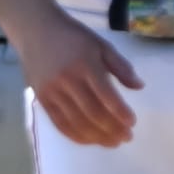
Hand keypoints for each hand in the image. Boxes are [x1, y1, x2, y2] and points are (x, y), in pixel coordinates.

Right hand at [12, 4, 143, 147]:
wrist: (35, 30)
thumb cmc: (72, 36)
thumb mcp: (100, 44)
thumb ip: (120, 65)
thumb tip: (139, 87)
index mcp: (85, 64)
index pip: (106, 95)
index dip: (121, 112)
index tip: (133, 122)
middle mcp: (67, 79)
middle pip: (92, 113)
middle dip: (112, 129)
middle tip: (127, 137)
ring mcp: (52, 91)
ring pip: (76, 122)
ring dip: (97, 137)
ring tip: (112, 142)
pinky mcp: (41, 98)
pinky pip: (59, 122)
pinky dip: (76, 135)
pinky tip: (90, 140)